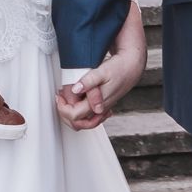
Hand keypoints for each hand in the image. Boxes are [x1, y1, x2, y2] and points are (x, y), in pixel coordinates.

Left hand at [56, 5, 146, 129]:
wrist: (132, 67)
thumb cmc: (119, 69)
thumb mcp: (102, 71)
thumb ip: (88, 81)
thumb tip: (75, 89)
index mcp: (98, 103)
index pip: (75, 115)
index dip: (63, 107)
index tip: (59, 96)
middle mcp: (100, 109)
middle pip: (78, 124)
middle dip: (65, 114)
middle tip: (60, 99)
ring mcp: (102, 109)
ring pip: (84, 122)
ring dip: (72, 115)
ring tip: (66, 101)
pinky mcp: (103, 105)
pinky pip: (90, 117)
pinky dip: (81, 113)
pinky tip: (78, 102)